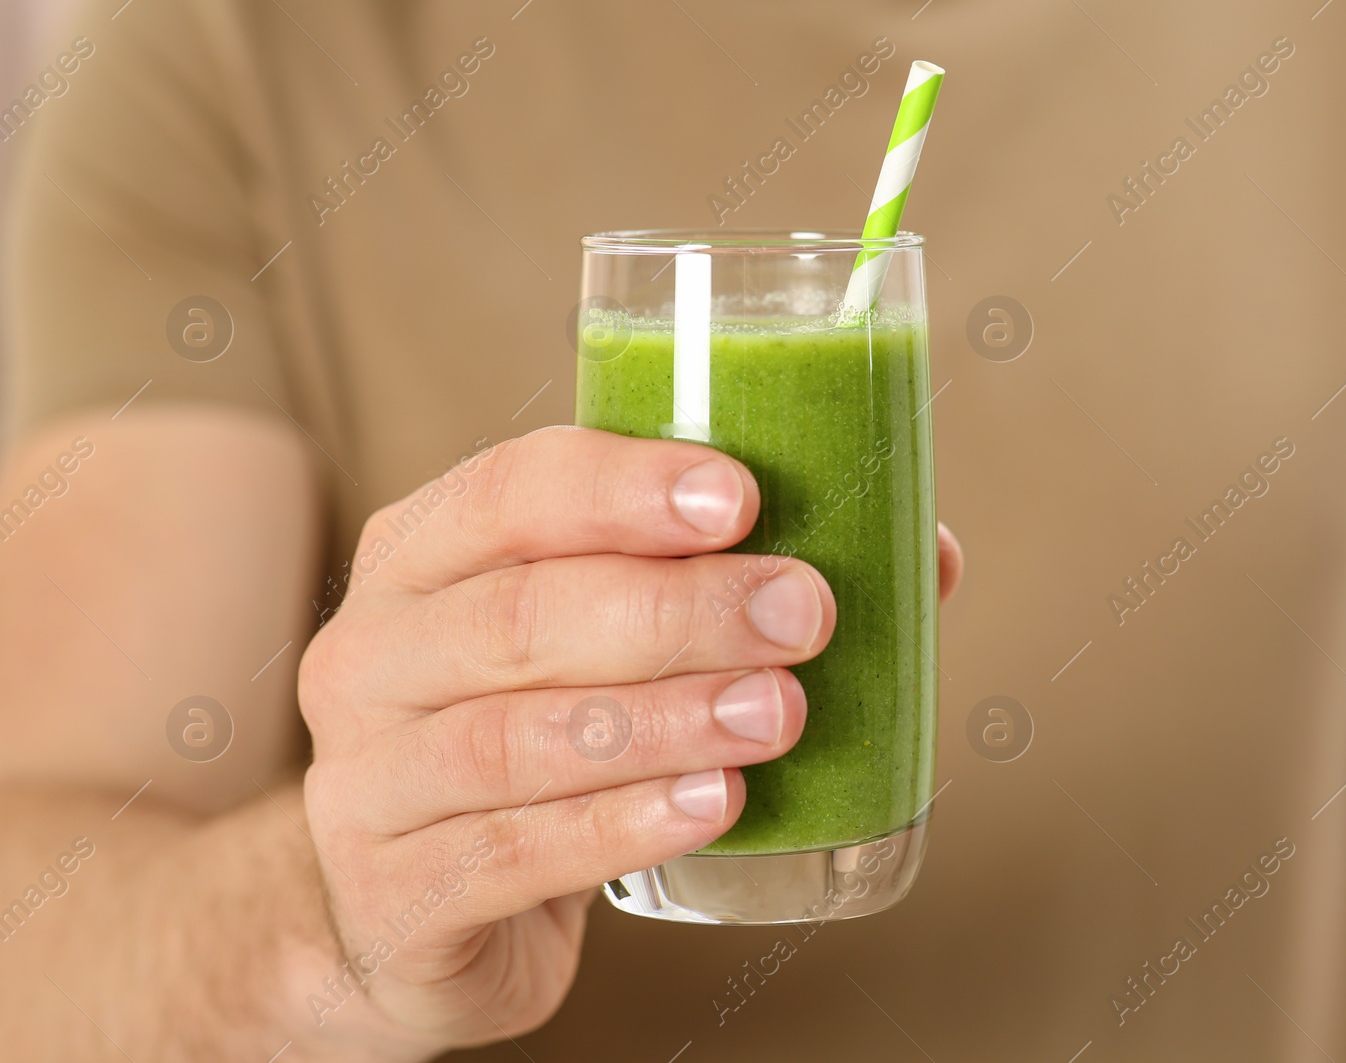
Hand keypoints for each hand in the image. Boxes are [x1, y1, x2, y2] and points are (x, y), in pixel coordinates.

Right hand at [298, 426, 838, 1051]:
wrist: (405, 909)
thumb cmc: (535, 738)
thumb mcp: (598, 648)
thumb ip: (727, 586)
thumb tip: (930, 558)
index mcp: (420, 559)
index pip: (508, 492)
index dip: (624, 487)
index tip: (742, 497)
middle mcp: (372, 656)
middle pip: (520, 614)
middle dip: (675, 608)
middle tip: (802, 613)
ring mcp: (365, 781)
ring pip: (514, 737)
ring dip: (663, 720)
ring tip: (777, 714)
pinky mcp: (395, 894)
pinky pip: (509, 852)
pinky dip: (620, 825)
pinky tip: (712, 807)